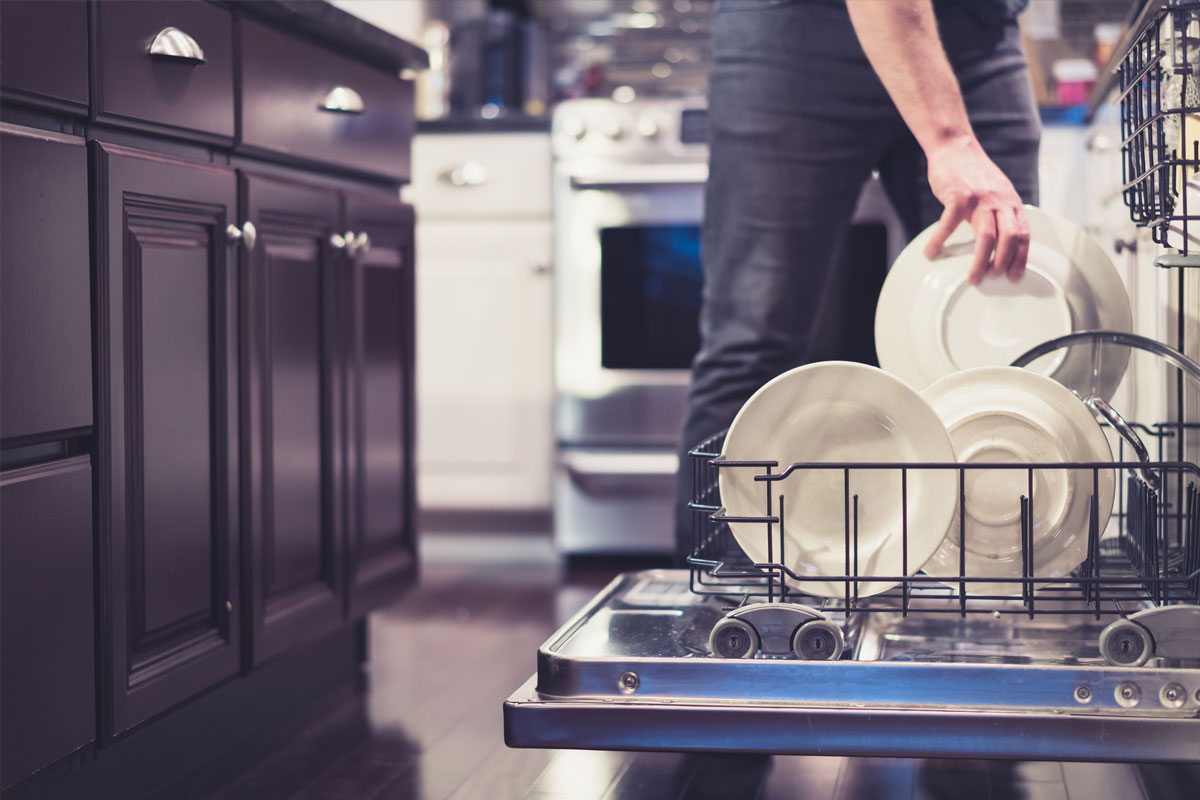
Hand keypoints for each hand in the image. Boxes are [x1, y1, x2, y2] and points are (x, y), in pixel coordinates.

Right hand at [923, 136, 1029, 284]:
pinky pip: (948, 225)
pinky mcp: (958, 196)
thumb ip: (1000, 211)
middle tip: (993, 278)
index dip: (1020, 257)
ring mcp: (980, 199)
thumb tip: (999, 238)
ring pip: (986, 236)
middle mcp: (1000, 201)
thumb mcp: (996, 190)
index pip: (1023, 233)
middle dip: (1003, 262)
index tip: (1013, 276)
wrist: (955, 147)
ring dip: (980, 261)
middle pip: (1009, 238)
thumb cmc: (972, 172)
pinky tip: (931, 252)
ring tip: (973, 277)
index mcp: (1010, 201)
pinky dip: (939, 241)